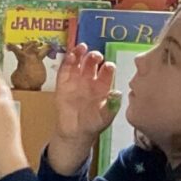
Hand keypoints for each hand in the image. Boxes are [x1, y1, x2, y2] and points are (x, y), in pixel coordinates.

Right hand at [44, 44, 114, 172]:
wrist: (75, 133)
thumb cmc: (93, 124)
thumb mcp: (106, 117)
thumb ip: (111, 105)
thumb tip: (118, 93)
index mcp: (103, 85)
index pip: (107, 71)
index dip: (108, 67)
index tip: (108, 66)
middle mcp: (90, 80)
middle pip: (92, 63)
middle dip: (94, 57)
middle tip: (95, 56)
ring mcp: (76, 80)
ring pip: (78, 62)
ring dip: (80, 54)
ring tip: (82, 48)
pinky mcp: (62, 84)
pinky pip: (64, 70)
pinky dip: (67, 62)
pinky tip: (70, 56)